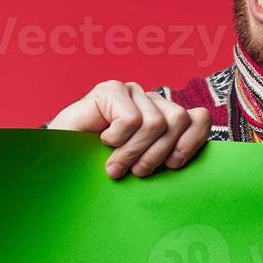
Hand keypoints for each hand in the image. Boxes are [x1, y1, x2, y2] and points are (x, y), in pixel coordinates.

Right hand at [46, 80, 211, 178]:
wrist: (60, 167)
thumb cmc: (103, 171)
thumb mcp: (145, 167)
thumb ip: (171, 156)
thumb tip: (202, 146)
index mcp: (164, 116)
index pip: (199, 118)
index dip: (191, 143)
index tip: (173, 166)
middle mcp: (150, 100)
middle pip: (178, 121)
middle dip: (158, 154)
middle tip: (137, 172)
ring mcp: (130, 92)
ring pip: (155, 123)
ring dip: (132, 152)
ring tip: (115, 166)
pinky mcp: (110, 90)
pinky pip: (131, 119)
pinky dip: (117, 139)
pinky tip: (102, 142)